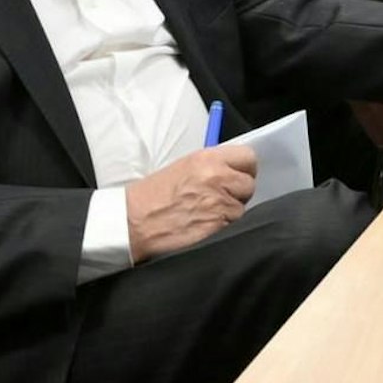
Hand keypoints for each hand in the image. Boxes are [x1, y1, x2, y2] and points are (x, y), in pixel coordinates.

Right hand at [124, 143, 256, 260]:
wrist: (134, 221)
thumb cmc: (153, 195)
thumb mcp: (184, 167)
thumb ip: (213, 165)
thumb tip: (234, 168)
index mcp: (208, 158)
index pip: (248, 157)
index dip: (245, 168)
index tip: (239, 174)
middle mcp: (218, 177)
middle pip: (249, 183)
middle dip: (238, 191)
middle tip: (222, 196)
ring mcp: (219, 202)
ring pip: (242, 206)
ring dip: (230, 210)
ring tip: (207, 212)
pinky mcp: (218, 225)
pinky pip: (233, 224)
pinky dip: (223, 225)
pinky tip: (204, 223)